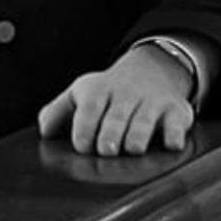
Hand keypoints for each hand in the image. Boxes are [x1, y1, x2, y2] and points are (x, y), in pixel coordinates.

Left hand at [36, 44, 195, 156]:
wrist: (151, 70)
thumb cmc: (108, 92)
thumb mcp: (80, 94)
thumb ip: (56, 112)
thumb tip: (44, 133)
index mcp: (98, 92)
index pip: (89, 109)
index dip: (84, 128)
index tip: (82, 146)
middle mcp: (125, 96)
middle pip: (116, 117)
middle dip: (111, 133)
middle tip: (106, 150)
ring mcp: (151, 103)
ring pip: (144, 121)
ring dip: (138, 135)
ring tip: (132, 149)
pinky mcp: (176, 111)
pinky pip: (176, 123)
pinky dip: (175, 134)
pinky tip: (171, 144)